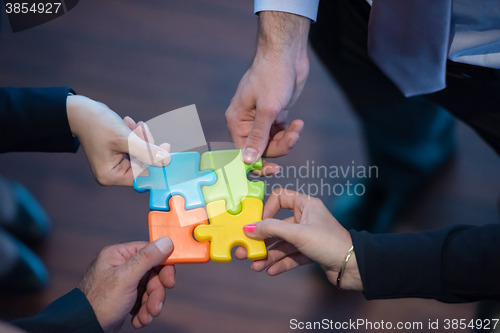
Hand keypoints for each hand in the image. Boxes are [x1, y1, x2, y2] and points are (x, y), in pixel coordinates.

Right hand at [67, 95, 170, 185]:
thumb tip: (166, 160)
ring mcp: (115, 164)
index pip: (142, 176)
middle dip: (146, 145)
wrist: (81, 111)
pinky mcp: (118, 154)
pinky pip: (135, 148)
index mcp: (111, 176)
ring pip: (141, 154)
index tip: (167, 148)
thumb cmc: (97, 124)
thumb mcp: (124, 138)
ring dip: (141, 138)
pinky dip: (136, 136)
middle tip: (142, 128)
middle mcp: (112, 173)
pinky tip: (129, 124)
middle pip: (143, 164)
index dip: (156, 163)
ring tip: (134, 124)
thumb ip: (146, 151)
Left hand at [79, 237, 174, 331]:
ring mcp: (124, 281)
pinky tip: (138, 319)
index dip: (164, 267)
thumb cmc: (99, 302)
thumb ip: (146, 259)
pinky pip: (143, 298)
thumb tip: (166, 241)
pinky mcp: (126, 295)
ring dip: (150, 305)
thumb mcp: (125, 278)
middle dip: (155, 294)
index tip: (170, 282)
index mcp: (119, 254)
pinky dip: (143, 310)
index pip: (151, 252)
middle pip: (153, 273)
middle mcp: (122, 265)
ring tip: (144, 318)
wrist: (84, 327)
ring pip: (150, 288)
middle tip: (155, 308)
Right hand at [225, 11, 307, 174]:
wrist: (287, 54)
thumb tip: (247, 160)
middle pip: (261, 149)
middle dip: (279, 147)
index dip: (258, 163)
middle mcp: (246, 122)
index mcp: (236, 121)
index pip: (243, 152)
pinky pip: (280, 133)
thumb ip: (258, 136)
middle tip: (293, 137)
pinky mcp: (274, 114)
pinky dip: (290, 132)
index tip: (274, 170)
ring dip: (287, 139)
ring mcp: (261, 118)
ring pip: (272, 142)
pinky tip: (298, 123)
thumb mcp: (267, 109)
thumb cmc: (273, 76)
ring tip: (298, 126)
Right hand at [237, 189, 362, 290]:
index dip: (267, 209)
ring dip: (269, 255)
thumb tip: (249, 228)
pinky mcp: (310, 251)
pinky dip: (281, 263)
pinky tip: (270, 271)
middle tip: (246, 250)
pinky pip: (291, 255)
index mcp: (306, 205)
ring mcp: (308, 235)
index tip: (258, 223)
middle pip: (278, 225)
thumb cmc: (329, 242)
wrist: (353, 266)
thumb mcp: (297, 233)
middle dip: (262, 240)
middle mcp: (306, 218)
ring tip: (256, 266)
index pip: (280, 198)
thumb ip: (272, 229)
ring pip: (283, 243)